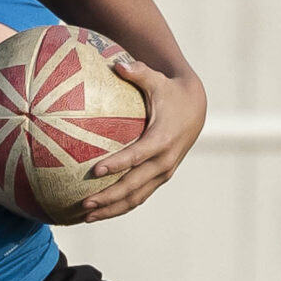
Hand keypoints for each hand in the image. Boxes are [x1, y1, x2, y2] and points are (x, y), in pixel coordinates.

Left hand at [77, 56, 206, 221]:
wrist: (195, 108)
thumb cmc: (169, 91)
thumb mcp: (157, 80)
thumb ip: (138, 72)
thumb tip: (117, 64)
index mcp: (162, 139)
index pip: (137, 156)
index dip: (117, 164)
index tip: (95, 171)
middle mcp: (164, 161)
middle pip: (134, 186)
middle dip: (109, 197)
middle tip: (84, 203)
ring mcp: (163, 172)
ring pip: (136, 198)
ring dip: (111, 209)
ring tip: (85, 216)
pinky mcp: (160, 178)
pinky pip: (138, 196)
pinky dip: (119, 207)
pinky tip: (98, 212)